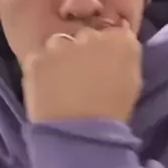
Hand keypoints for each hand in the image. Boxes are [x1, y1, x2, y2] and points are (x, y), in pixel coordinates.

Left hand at [22, 23, 141, 122]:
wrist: (80, 134)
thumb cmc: (112, 115)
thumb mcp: (131, 83)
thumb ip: (123, 60)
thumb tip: (113, 53)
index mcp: (121, 41)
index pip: (112, 33)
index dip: (105, 49)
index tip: (101, 65)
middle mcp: (91, 35)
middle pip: (85, 36)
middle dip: (82, 50)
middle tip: (79, 76)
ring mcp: (61, 45)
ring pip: (58, 44)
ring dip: (58, 57)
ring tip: (58, 83)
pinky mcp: (37, 58)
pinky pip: (37, 59)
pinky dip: (39, 71)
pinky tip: (44, 89)